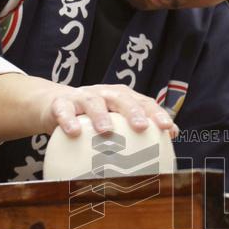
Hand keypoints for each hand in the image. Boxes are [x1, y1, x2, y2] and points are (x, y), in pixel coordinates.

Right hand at [45, 83, 178, 138]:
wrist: (56, 105)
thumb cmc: (93, 118)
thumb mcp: (117, 121)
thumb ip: (142, 126)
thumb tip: (173, 134)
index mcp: (123, 98)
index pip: (144, 103)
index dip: (156, 114)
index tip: (168, 129)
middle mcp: (105, 94)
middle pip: (122, 98)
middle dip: (133, 112)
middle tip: (141, 127)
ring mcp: (83, 97)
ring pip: (93, 102)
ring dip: (100, 115)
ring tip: (106, 131)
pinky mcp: (61, 104)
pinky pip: (64, 111)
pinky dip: (68, 120)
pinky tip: (74, 132)